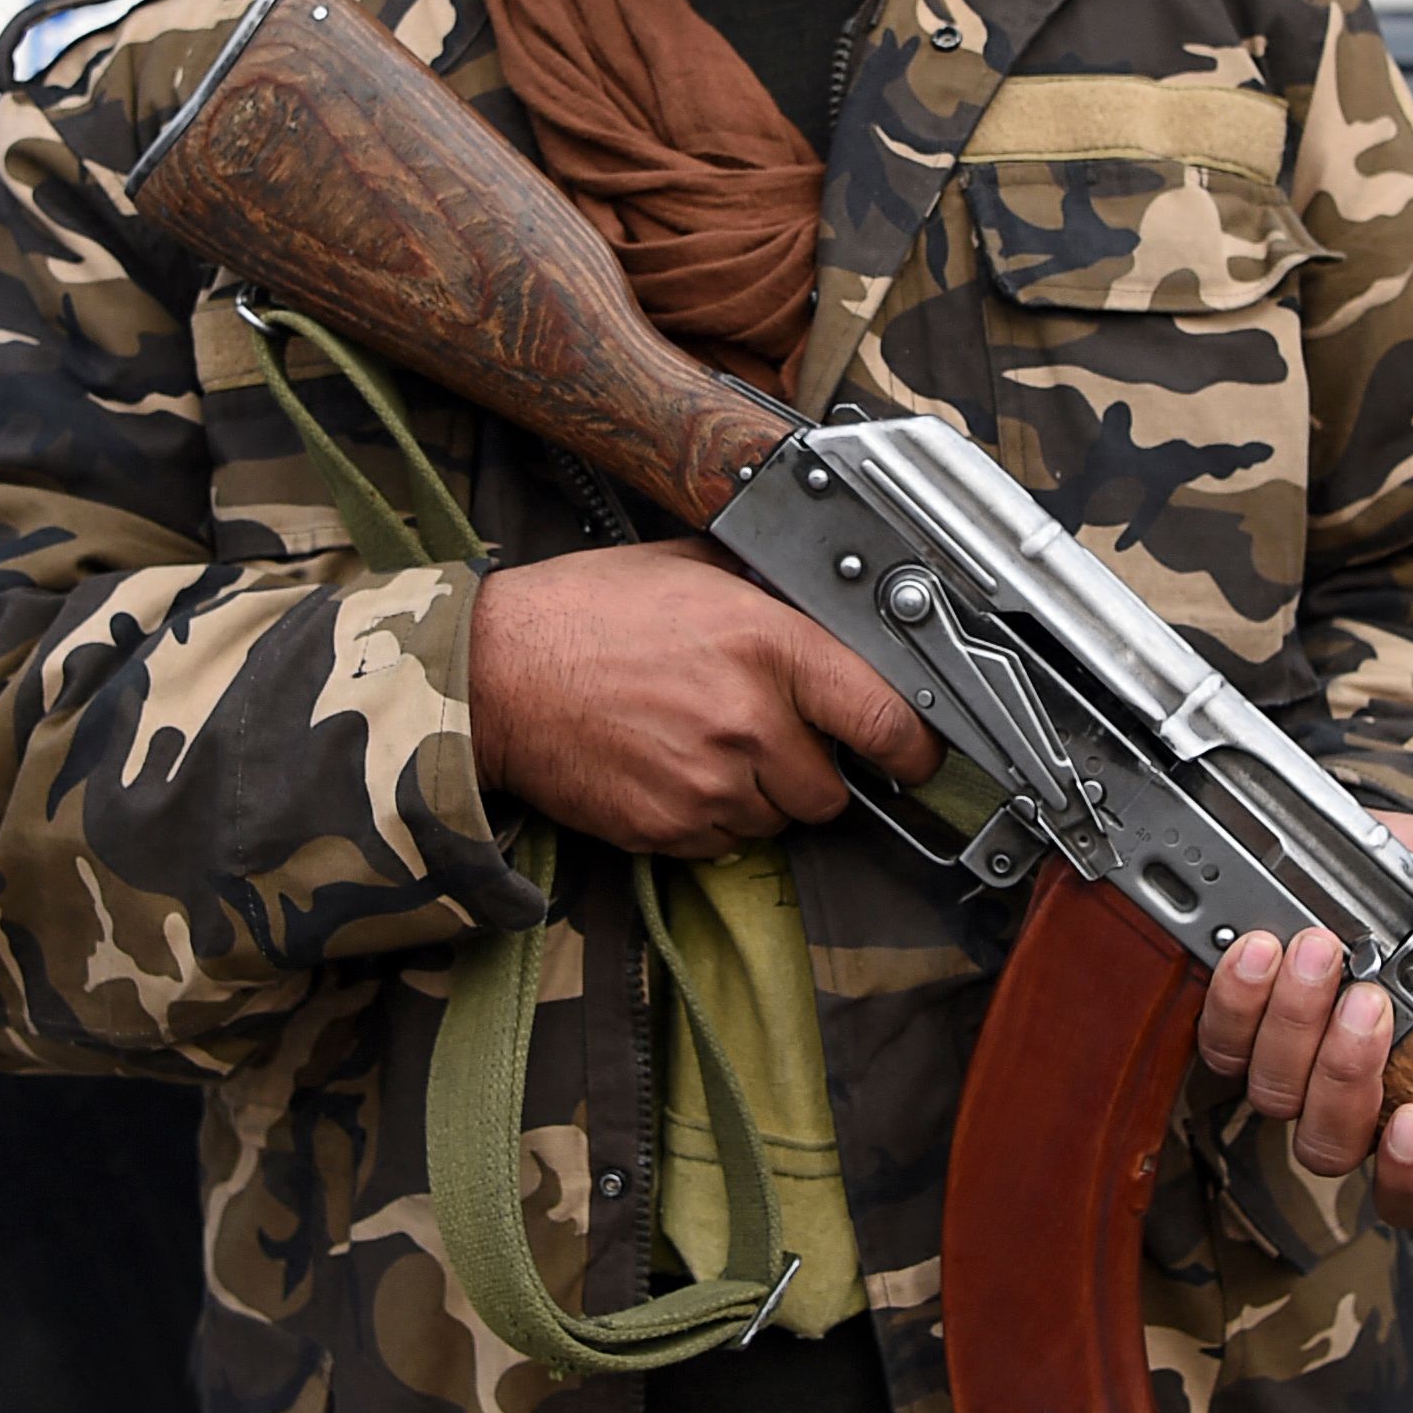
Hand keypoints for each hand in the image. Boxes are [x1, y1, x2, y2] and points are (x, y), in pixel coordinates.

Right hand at [469, 539, 940, 858]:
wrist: (494, 675)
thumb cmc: (581, 614)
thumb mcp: (690, 570)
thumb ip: (768, 596)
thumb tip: (828, 613)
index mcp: (765, 644)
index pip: (885, 716)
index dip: (914, 746)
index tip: (918, 755)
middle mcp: (748, 719)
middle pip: (831, 789)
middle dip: (810, 770)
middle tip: (768, 738)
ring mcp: (708, 782)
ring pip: (778, 820)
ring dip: (759, 796)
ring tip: (703, 745)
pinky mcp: (669, 828)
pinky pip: (724, 842)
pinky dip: (710, 818)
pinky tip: (671, 770)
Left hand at [1199, 813, 1412, 1230]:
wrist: (1385, 847)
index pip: (1412, 1189)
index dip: (1410, 1175)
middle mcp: (1352, 1103)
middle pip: (1331, 1141)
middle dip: (1346, 1074)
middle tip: (1369, 1001)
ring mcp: (1290, 1066)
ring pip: (1273, 1093)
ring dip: (1291, 1027)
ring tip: (1318, 955)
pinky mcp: (1242, 1023)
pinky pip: (1221, 1043)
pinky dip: (1236, 1002)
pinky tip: (1260, 953)